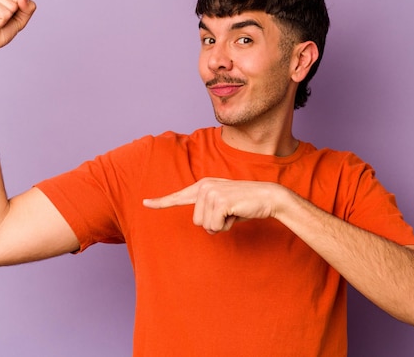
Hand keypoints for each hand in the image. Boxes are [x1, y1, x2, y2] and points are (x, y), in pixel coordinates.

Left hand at [143, 178, 285, 233]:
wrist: (267, 196)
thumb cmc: (245, 204)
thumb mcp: (223, 206)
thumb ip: (209, 211)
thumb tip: (205, 224)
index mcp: (202, 186)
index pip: (178, 196)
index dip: (161, 202)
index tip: (145, 203)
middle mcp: (204, 187)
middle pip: (196, 222)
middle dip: (214, 224)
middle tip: (229, 213)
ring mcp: (211, 193)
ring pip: (205, 226)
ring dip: (221, 225)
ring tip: (233, 212)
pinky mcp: (219, 201)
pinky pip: (215, 226)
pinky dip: (227, 225)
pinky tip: (236, 213)